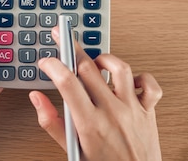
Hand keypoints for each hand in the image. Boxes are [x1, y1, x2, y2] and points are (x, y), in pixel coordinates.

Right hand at [29, 28, 161, 160]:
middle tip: (63, 39)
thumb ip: (51, 122)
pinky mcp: (149, 111)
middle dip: (71, 49)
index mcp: (90, 123)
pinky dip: (140, 77)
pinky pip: (150, 85)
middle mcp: (112, 112)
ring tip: (94, 61)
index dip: (53, 66)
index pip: (67, 83)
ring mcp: (132, 109)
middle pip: (89, 68)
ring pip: (120, 68)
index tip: (47, 61)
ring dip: (104, 59)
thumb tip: (37, 98)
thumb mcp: (71, 150)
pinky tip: (126, 80)